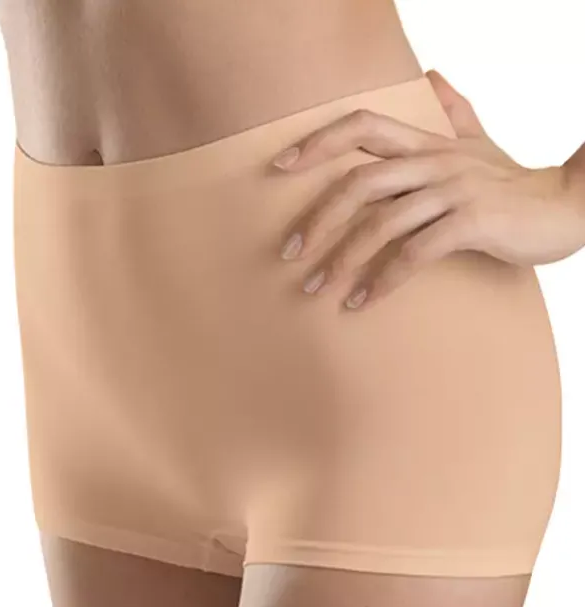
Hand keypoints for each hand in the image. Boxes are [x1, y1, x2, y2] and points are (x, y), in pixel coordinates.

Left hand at [273, 69, 584, 309]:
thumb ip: (453, 113)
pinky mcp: (471, 223)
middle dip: (317, 219)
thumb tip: (433, 76)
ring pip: (380, 223)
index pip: (362, 127)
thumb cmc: (515, 182)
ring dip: (341, 260)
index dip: (318, 143)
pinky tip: (361, 302)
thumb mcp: (479, 144)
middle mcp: (434, 162)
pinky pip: (413, 254)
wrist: (567, 206)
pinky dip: (382, 281)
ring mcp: (453, 191)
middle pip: (358, 182)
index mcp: (428, 143)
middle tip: (290, 253)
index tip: (279, 168)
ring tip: (317, 289)